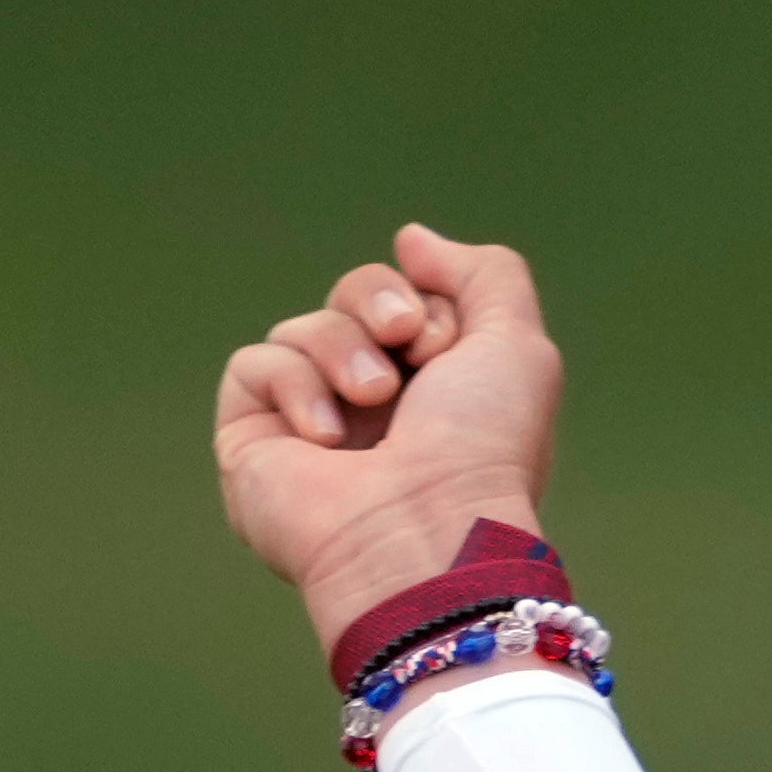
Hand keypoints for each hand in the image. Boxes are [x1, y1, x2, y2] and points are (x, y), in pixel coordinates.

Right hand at [214, 223, 565, 655]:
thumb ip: (484, 275)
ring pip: (304, 326)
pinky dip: (294, 384)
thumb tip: (413, 239)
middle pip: (352, 296)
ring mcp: (313, 424)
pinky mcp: (254, 441)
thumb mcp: (516, 346)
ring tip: (372, 399)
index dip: (427, 303)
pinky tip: (327, 437)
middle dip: (378, 300)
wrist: (423, 532)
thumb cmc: (480, 450)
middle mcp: (377, 407)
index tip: (445, 344)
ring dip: (342, 348)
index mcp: (439, 391)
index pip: (410, 298)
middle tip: (407, 341)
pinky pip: (254, 364)